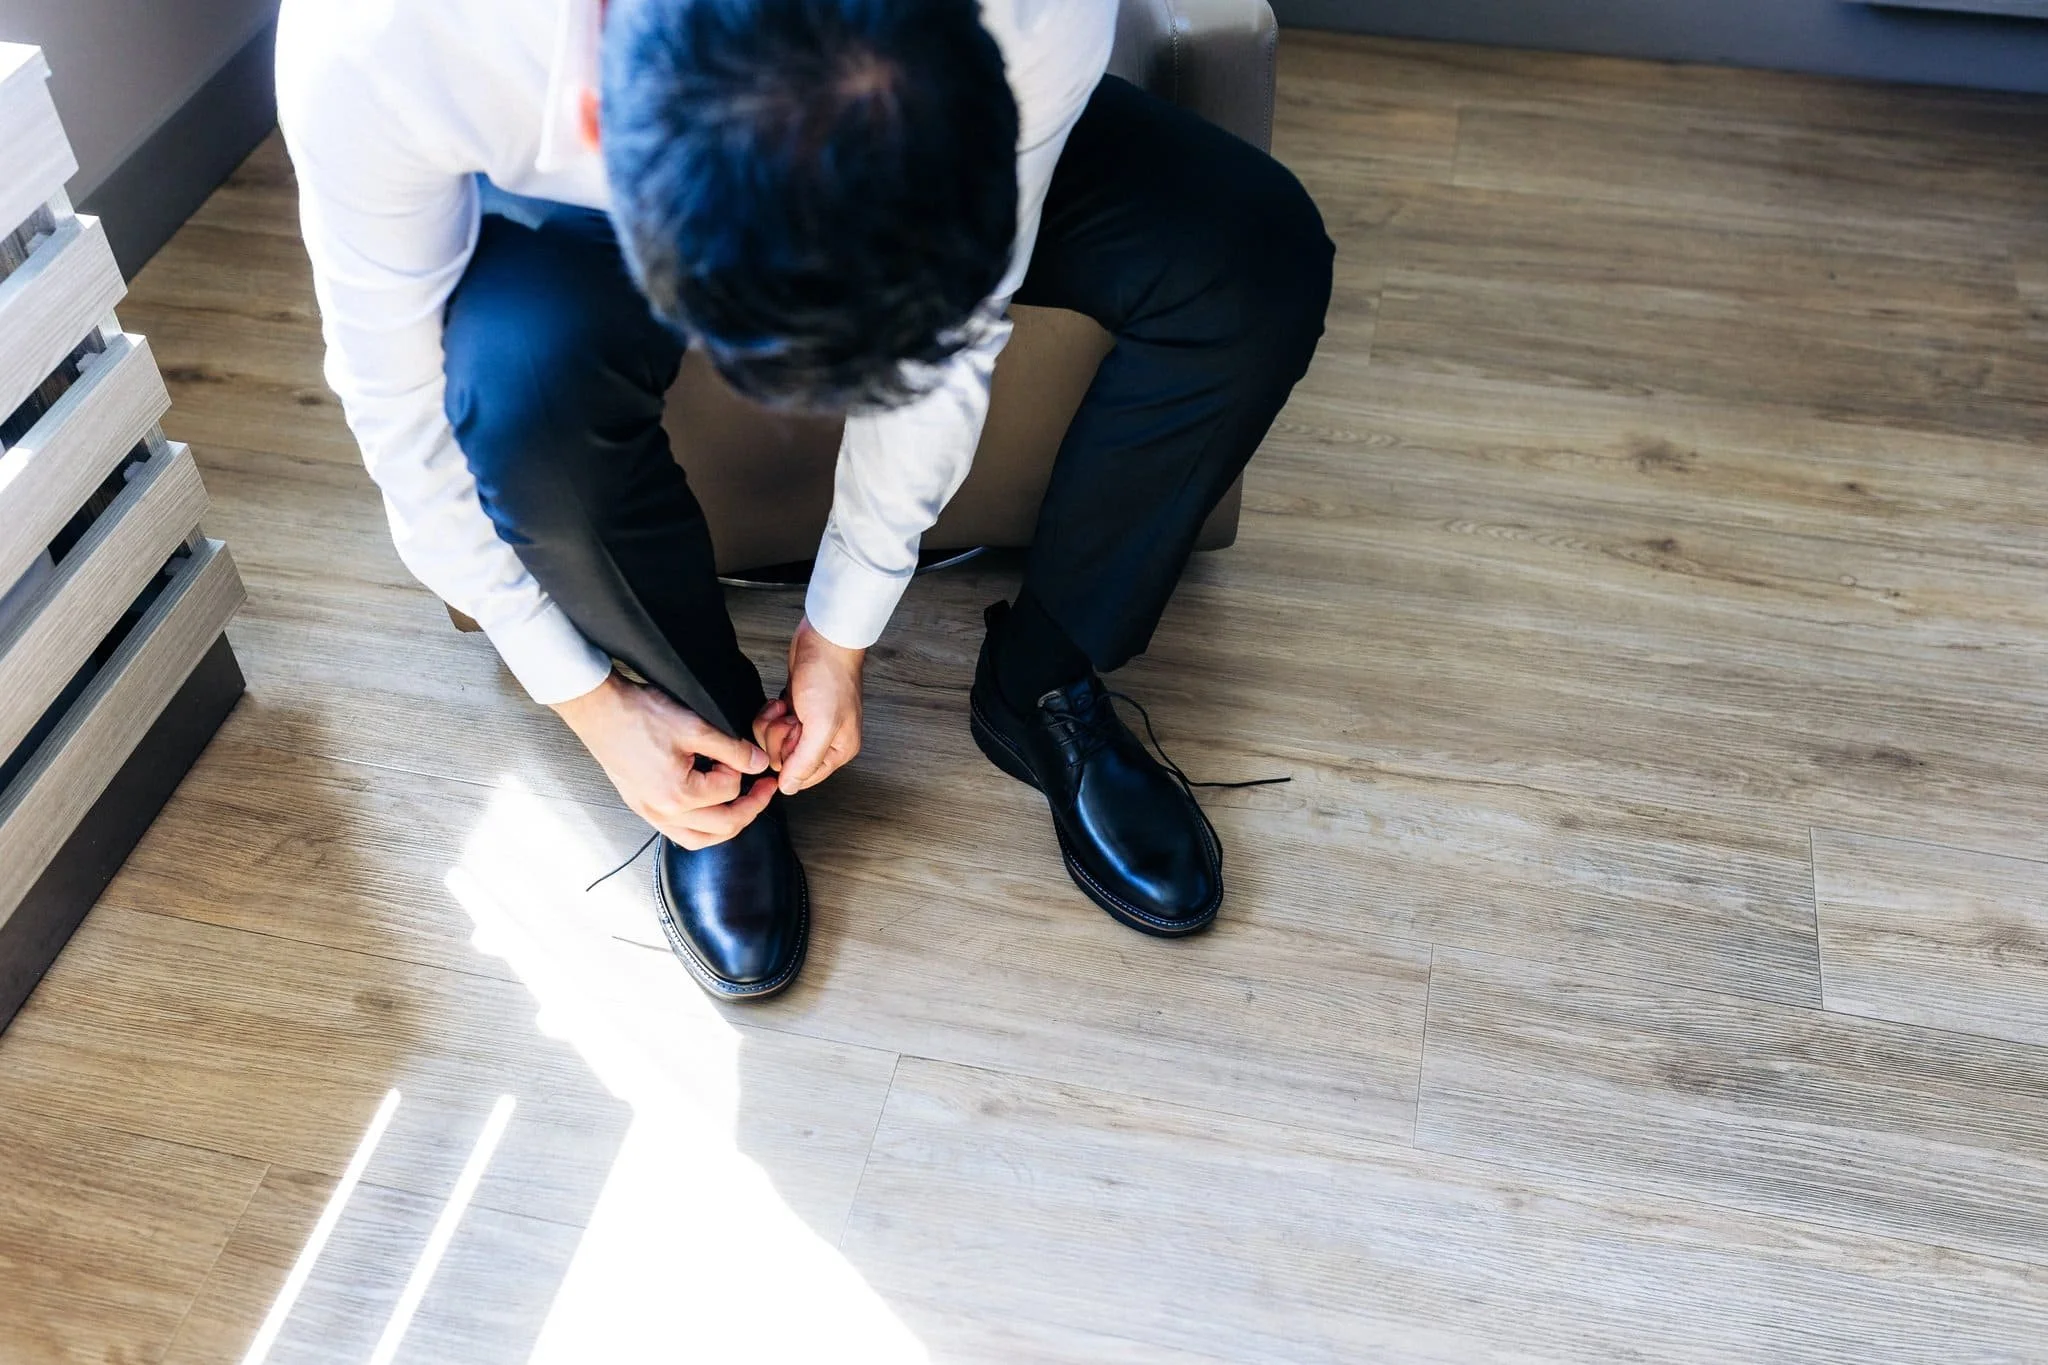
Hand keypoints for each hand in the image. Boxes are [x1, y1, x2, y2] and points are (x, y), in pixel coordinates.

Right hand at [552, 671, 773, 849]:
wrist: (599, 710)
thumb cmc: (639, 714)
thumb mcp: (695, 726)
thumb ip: (732, 749)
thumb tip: (759, 763)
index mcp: (679, 794)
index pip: (730, 791)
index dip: (742, 769)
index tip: (741, 753)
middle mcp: (664, 813)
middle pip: (723, 826)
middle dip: (751, 807)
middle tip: (765, 789)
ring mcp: (651, 813)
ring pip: (700, 839)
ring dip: (727, 826)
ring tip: (742, 806)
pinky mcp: (642, 807)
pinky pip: (678, 833)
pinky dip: (701, 829)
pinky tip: (708, 813)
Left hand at [764, 617, 864, 795]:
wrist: (824, 639)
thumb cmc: (830, 676)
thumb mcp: (821, 725)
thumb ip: (805, 761)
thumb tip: (790, 788)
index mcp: (838, 750)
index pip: (803, 777)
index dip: (789, 760)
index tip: (793, 737)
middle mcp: (824, 741)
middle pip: (785, 759)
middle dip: (779, 737)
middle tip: (792, 718)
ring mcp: (807, 724)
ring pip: (774, 742)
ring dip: (772, 724)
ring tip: (787, 706)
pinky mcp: (793, 709)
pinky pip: (770, 724)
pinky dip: (770, 712)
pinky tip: (781, 700)